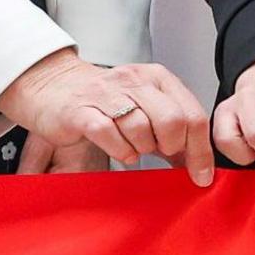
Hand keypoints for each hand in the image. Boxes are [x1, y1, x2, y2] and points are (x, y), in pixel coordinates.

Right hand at [0, 50, 214, 184]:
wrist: (53, 85)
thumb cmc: (103, 100)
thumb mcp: (145, 108)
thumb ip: (172, 131)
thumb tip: (197, 164)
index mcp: (157, 78)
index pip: (193, 115)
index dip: (201, 151)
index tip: (201, 176)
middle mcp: (135, 81)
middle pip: (172, 122)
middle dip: (171, 147)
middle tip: (159, 153)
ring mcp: (107, 94)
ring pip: (141, 128)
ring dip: (142, 148)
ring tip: (134, 147)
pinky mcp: (81, 110)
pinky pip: (108, 134)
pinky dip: (119, 150)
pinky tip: (118, 149)